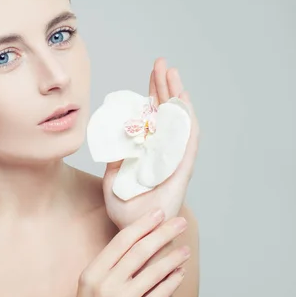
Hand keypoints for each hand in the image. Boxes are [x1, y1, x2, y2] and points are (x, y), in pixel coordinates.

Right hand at [59, 208, 189, 296]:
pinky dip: (172, 281)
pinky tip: (179, 273)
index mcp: (93, 273)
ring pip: (153, 272)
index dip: (143, 225)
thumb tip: (134, 242)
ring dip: (173, 257)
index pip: (122, 241)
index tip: (158, 213)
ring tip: (185, 249)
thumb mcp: (90, 286)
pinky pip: (159, 295)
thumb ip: (107, 265)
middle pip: (140, 251)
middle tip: (178, 222)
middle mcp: (106, 285)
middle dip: (163, 233)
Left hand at [104, 58, 199, 228]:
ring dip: (176, 97)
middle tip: (161, 63)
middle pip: (167, 112)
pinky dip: (186, 122)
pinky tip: (184, 103)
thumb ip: (113, 158)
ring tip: (173, 74)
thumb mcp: (111, 178)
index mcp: (147, 149)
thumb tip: (109, 139)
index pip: (153, 116)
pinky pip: (186, 142)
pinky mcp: (180, 170)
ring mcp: (173, 158)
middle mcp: (163, 150)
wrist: (137, 233)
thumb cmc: (125, 208)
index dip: (152, 94)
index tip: (151, 74)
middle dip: (164, 86)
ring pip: (178, 121)